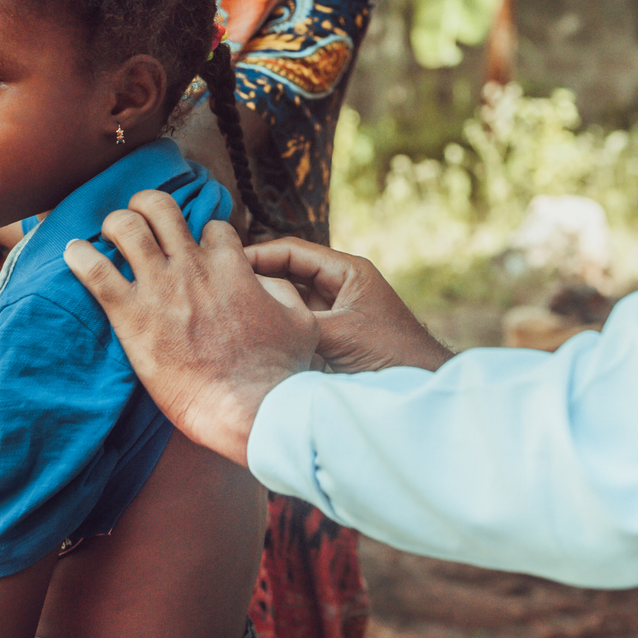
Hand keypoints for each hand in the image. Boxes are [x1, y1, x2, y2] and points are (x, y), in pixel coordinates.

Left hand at [64, 192, 318, 465]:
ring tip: (107, 236)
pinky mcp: (132, 318)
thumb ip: (280, 290)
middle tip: (139, 221)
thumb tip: (265, 282)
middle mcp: (193, 267)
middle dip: (146, 207)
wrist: (251, 407)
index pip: (211, 227)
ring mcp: (161, 289)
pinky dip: (80, 257)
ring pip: (125, 227)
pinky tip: (73, 254)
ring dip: (114, 225)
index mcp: (233, 265)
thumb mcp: (300, 321)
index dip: (202, 236)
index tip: (194, 250)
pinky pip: (95, 272)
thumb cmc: (280, 371)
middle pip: (161, 208)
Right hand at [244, 239, 452, 373]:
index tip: (226, 262)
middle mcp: (338, 287)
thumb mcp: (340, 334)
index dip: (258, 254)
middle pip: (286, 273)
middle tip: (218, 287)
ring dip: (263, 305)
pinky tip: (249, 336)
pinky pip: (295, 326)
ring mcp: (333, 312)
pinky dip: (275, 328)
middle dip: (255, 279)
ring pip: (288, 301)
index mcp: (347, 272)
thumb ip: (299, 323)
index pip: (292, 251)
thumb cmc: (392, 354)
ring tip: (227, 310)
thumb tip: (254, 320)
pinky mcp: (329, 337)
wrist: (420, 386)